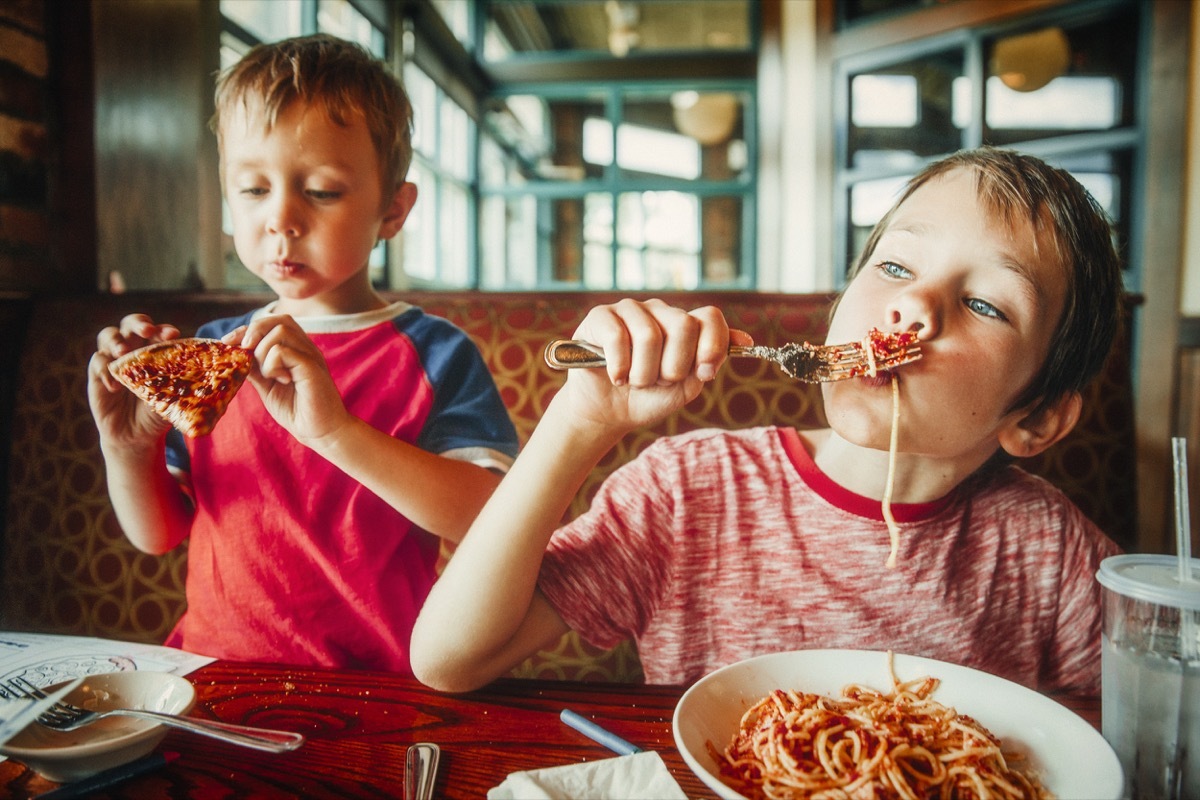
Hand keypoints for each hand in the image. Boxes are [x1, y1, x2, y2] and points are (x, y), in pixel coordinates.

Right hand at [87, 314, 179, 446]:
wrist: (137, 436)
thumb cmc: (159, 412)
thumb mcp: (175, 398)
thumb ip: (185, 384)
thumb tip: (210, 375)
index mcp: (155, 350)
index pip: (158, 332)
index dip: (164, 330)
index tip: (173, 334)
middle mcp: (133, 349)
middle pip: (131, 324)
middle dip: (139, 323)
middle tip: (147, 331)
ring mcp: (114, 359)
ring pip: (108, 335)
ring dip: (116, 340)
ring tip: (124, 351)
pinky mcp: (97, 374)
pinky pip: (97, 362)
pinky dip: (105, 370)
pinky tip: (115, 386)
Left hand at [231, 314, 349, 442]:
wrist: (319, 432)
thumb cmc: (296, 410)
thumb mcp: (267, 386)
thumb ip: (255, 369)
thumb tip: (235, 354)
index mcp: (296, 350)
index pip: (272, 323)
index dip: (247, 329)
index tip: (228, 343)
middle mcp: (305, 348)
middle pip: (278, 320)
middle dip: (253, 332)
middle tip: (245, 353)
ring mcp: (310, 356)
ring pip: (280, 331)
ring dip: (263, 352)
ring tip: (269, 375)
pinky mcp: (312, 368)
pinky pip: (284, 351)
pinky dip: (272, 365)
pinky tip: (280, 380)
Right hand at [557, 298, 748, 432]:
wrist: (608, 413)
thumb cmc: (649, 397)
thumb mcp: (687, 385)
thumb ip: (711, 361)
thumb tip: (746, 340)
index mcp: (684, 325)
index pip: (710, 318)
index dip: (712, 346)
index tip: (703, 374)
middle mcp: (659, 311)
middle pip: (683, 326)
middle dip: (673, 367)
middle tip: (659, 381)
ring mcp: (630, 310)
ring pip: (649, 335)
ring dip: (643, 373)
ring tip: (635, 381)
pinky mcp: (601, 316)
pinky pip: (617, 337)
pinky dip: (619, 367)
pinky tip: (616, 377)